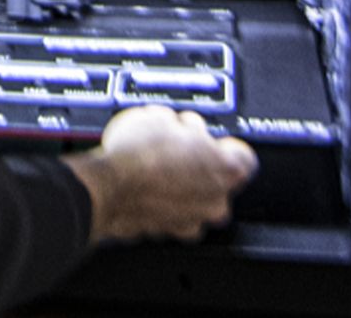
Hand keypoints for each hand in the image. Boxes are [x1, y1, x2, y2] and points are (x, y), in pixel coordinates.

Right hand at [63, 106, 257, 243]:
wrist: (106, 187)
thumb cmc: (137, 154)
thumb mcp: (162, 117)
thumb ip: (183, 126)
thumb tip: (179, 127)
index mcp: (226, 169)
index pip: (243, 156)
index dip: (222, 143)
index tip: (208, 138)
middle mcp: (216, 201)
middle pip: (219, 178)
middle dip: (199, 164)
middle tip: (174, 148)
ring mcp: (192, 221)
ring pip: (196, 199)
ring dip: (181, 186)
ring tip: (153, 166)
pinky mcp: (168, 233)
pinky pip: (173, 214)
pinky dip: (162, 203)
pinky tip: (144, 187)